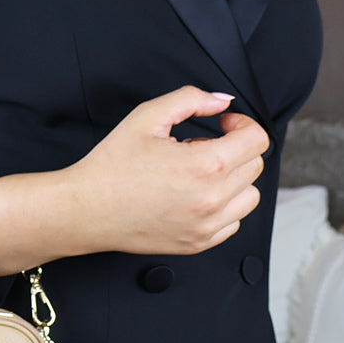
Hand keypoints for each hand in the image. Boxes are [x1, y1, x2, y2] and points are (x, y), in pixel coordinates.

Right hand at [64, 86, 268, 255]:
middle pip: (255, 166)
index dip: (242, 124)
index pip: (257, 140)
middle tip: (201, 147)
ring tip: (201, 174)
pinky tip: (196, 196)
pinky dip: (223, 207)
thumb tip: (221, 101)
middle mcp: (212, 199)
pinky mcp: (197, 243)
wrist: (87, 209)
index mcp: (206, 166)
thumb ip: (191, 99)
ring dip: (235, 180)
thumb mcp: (147, 117)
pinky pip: (233, 223)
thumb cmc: (111, 166)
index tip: (224, 125)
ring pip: (250, 197)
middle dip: (235, 149)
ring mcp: (207, 226)